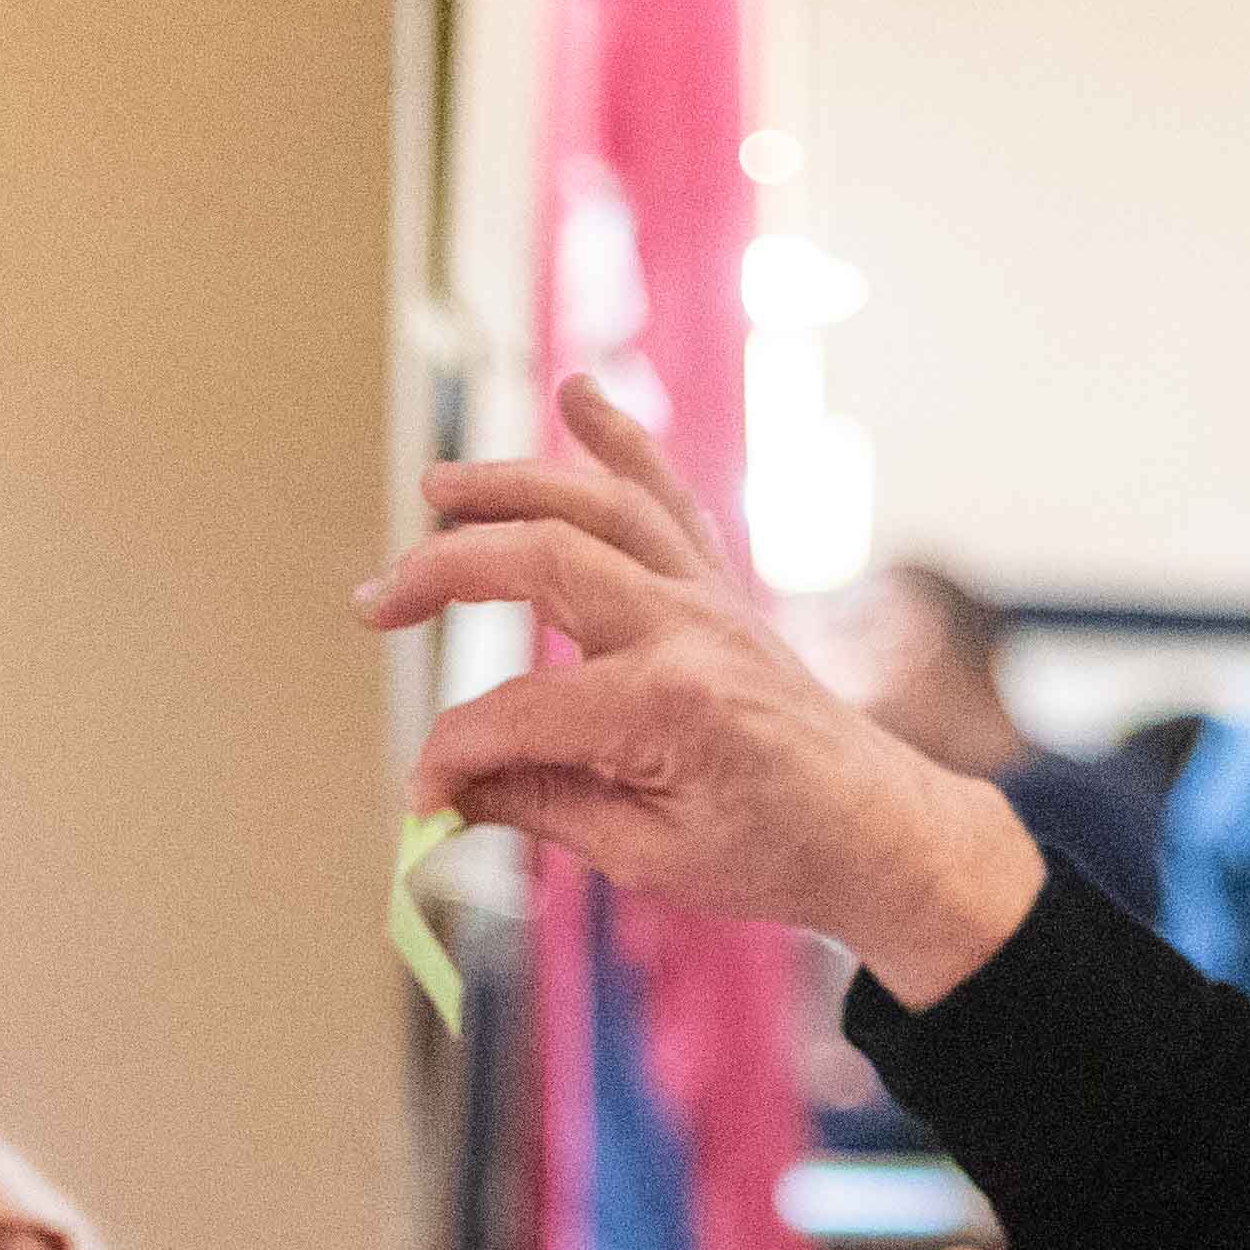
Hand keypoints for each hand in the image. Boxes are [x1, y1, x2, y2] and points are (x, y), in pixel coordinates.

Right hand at [354, 378, 1049, 1000]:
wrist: (876, 829)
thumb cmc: (772, 853)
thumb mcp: (645, 854)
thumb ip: (538, 806)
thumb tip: (445, 795)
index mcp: (666, 705)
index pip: (518, 713)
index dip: (453, 754)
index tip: (422, 795)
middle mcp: (688, 627)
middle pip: (542, 560)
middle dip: (444, 573)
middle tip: (373, 605)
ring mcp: (709, 596)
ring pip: (599, 505)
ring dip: (511, 484)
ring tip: (436, 487)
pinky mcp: (721, 589)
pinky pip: (667, 497)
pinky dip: (623, 444)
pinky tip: (579, 394)